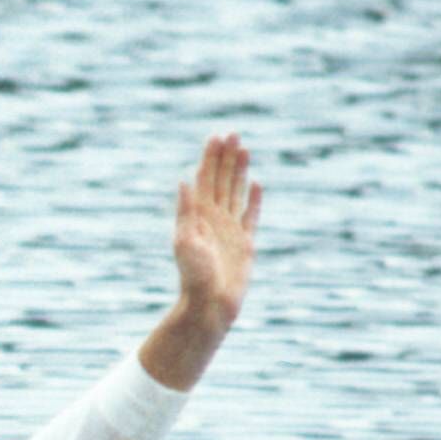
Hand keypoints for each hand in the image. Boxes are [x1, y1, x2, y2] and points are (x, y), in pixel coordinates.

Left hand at [168, 133, 259, 344]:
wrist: (209, 306)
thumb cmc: (194, 277)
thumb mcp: (185, 242)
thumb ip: (186, 212)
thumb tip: (184, 181)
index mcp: (198, 216)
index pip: (205, 179)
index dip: (211, 158)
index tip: (217, 137)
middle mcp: (213, 219)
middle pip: (221, 181)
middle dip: (226, 158)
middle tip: (233, 133)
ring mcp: (229, 230)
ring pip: (235, 192)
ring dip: (239, 171)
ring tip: (244, 149)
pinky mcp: (244, 243)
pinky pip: (251, 216)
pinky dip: (254, 200)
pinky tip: (256, 184)